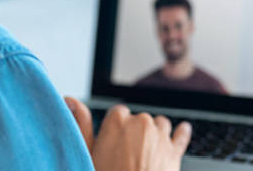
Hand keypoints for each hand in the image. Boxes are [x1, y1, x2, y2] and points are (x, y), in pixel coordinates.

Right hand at [65, 96, 190, 170]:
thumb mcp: (86, 151)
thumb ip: (81, 123)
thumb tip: (70, 100)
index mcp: (117, 120)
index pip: (118, 112)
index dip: (116, 127)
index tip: (114, 140)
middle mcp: (141, 123)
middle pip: (139, 120)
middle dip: (135, 132)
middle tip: (126, 153)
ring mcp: (160, 136)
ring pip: (159, 124)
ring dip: (155, 134)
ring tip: (146, 151)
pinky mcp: (174, 151)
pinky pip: (181, 135)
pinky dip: (181, 132)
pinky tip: (182, 129)